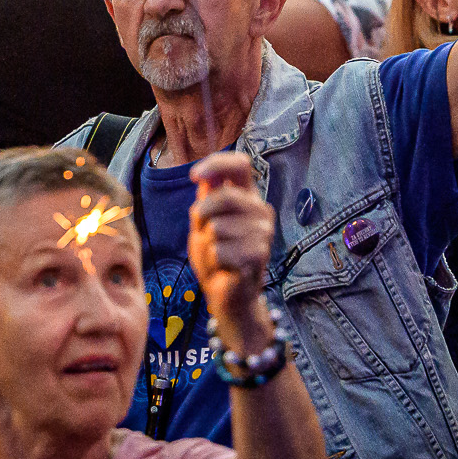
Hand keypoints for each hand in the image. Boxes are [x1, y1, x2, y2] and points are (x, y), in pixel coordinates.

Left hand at [186, 152, 274, 354]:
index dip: (215, 164)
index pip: (240, 165)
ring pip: (217, 228)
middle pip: (223, 196)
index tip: (193, 176)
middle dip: (201, 216)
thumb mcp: (205, 222)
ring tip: (218, 255)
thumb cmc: (216, 254)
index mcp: (249, 197)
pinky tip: (223, 268)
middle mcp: (261, 211)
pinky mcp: (258, 256)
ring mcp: (263, 233)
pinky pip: (219, 250)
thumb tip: (204, 175)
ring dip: (207, 245)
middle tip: (204, 234)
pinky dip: (212, 261)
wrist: (227, 294)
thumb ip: (207, 197)